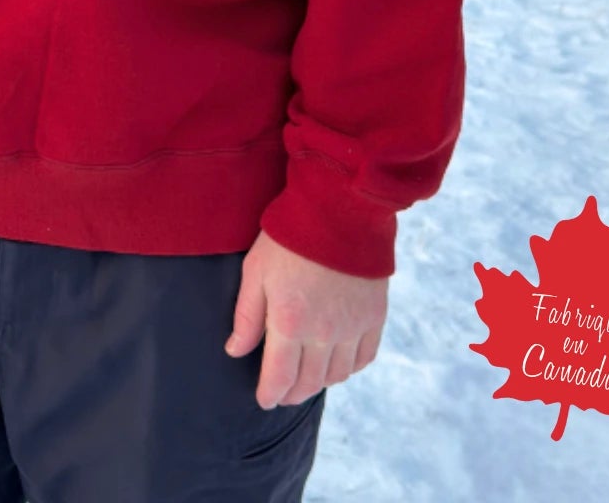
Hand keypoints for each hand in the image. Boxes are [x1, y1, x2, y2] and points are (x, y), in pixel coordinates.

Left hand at [224, 230, 388, 407]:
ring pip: (336, 376)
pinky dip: (349, 367)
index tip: (264, 399)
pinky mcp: (374, 316)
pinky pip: (363, 358)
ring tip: (307, 377)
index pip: (279, 379)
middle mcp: (324, 334)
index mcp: (290, 323)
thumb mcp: (255, 271)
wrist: (339, 209)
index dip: (269, 394)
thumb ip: (246, 316)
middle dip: (292, 393)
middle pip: (308, 383)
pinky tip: (337, 361)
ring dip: (319, 382)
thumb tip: (235, 351)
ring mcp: (352, 327)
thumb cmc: (289, 236)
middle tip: (282, 392)